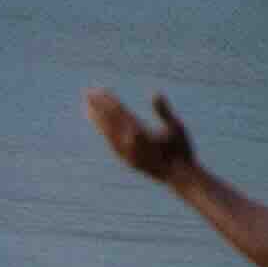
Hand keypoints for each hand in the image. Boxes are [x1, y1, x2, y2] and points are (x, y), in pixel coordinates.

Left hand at [85, 86, 200, 183]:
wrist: (178, 176)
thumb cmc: (180, 149)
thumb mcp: (176, 127)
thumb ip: (163, 111)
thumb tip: (155, 93)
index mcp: (140, 132)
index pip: (119, 112)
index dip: (108, 100)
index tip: (99, 90)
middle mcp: (129, 143)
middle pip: (109, 120)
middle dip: (98, 106)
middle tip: (87, 93)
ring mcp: (125, 153)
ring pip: (106, 133)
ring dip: (97, 119)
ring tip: (88, 108)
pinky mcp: (126, 160)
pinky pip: (111, 143)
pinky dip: (104, 133)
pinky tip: (101, 128)